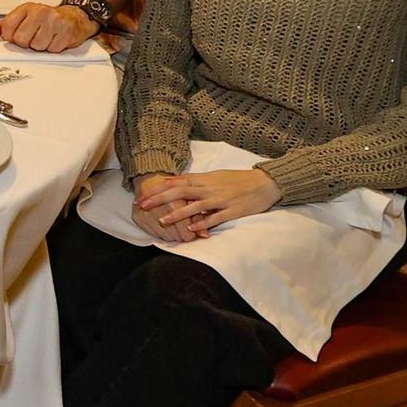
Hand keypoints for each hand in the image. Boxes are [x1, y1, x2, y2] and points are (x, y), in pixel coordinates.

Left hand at [0, 2, 98, 51]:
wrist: (75, 16)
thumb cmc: (46, 19)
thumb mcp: (23, 18)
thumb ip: (3, 26)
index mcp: (26, 8)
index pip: (7, 29)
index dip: (11, 37)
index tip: (18, 35)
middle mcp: (40, 12)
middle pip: (21, 40)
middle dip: (27, 43)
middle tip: (35, 36)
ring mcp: (54, 21)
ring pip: (37, 46)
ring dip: (41, 46)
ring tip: (46, 37)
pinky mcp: (67, 32)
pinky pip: (52, 49)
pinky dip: (53, 48)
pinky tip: (56, 39)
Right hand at [129, 175, 200, 242]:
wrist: (151, 179)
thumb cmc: (174, 189)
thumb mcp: (191, 199)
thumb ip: (200, 218)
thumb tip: (205, 235)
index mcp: (176, 202)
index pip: (185, 229)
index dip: (190, 234)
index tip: (192, 234)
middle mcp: (160, 208)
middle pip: (174, 234)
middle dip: (181, 236)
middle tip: (184, 234)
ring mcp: (146, 213)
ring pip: (163, 236)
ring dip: (171, 235)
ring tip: (174, 230)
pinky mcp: (136, 217)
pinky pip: (151, 233)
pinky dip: (159, 233)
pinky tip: (163, 228)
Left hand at [136, 168, 281, 234]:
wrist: (265, 182)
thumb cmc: (237, 180)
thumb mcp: (214, 176)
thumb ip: (195, 180)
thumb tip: (173, 181)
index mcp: (204, 179)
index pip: (176, 182)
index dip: (157, 189)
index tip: (141, 195)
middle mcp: (210, 188)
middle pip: (180, 192)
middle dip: (160, 199)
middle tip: (143, 205)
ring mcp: (221, 200)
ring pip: (195, 207)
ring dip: (178, 214)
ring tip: (163, 220)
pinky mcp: (232, 210)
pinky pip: (215, 218)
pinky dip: (203, 224)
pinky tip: (191, 230)